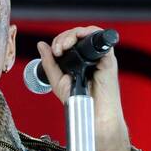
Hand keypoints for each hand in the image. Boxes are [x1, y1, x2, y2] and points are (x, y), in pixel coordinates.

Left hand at [36, 27, 132, 150]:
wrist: (94, 118)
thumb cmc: (81, 103)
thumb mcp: (59, 82)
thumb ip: (50, 64)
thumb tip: (42, 45)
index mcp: (80, 61)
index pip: (69, 41)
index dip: (59, 41)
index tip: (54, 52)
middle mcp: (90, 57)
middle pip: (77, 34)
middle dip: (64, 38)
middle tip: (58, 50)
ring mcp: (100, 57)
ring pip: (88, 32)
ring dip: (73, 35)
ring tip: (64, 46)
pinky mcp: (108, 59)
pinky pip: (102, 38)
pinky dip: (89, 33)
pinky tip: (78, 40)